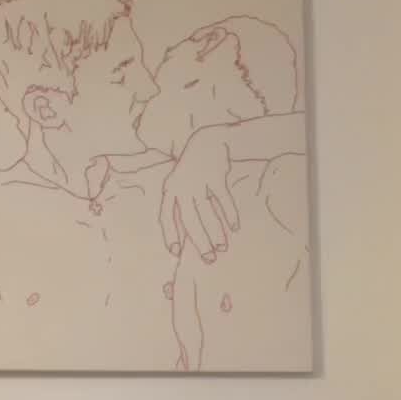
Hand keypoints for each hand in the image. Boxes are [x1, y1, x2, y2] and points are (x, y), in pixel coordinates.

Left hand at [160, 128, 239, 261]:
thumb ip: (182, 208)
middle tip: (208, 258)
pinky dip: (229, 214)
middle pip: (189, 219)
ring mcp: (198, 180)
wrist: (207, 141)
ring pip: (206, 212)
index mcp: (169, 190)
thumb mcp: (180, 186)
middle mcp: (181, 186)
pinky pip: (223, 199)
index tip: (175, 252)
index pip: (165, 216)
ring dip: (215, 231)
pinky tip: (235, 226)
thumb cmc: (193, 171)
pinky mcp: (215, 175)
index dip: (169, 234)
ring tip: (222, 247)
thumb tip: (189, 238)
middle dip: (199, 241)